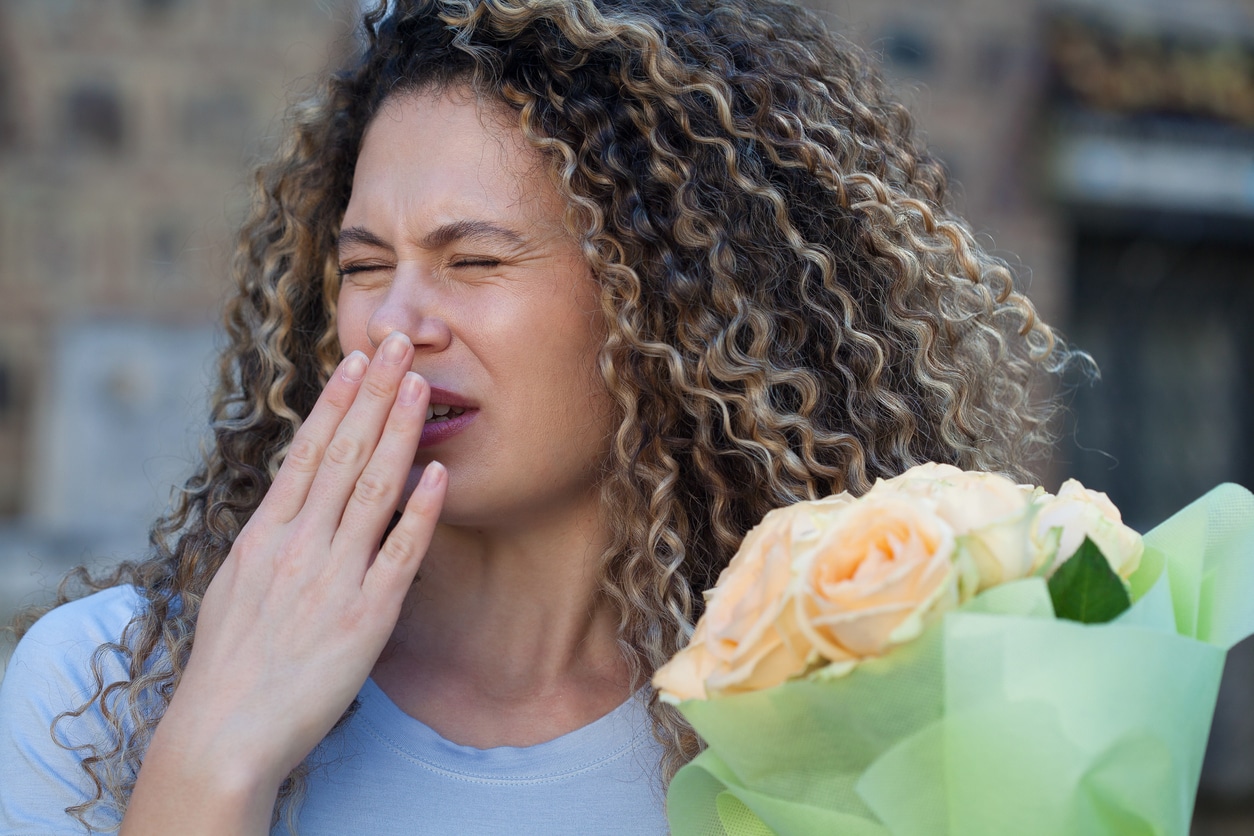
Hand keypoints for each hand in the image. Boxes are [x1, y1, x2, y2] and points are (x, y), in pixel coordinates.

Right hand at [124, 331, 444, 833]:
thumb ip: (272, 537)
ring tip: (420, 385)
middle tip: (397, 342)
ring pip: (373, 490)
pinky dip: (419, 511)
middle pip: (344, 454)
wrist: (223, 735)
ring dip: (398, 432)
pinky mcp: (366, 617)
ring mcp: (333, 578)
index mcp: (265, 534)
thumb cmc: (229, 663)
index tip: (357, 358)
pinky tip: (438, 473)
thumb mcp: (238, 584)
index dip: (336, 400)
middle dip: (373, 393)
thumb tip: (296, 496)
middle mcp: (299, 545)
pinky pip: (399, 554)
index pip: (308, 451)